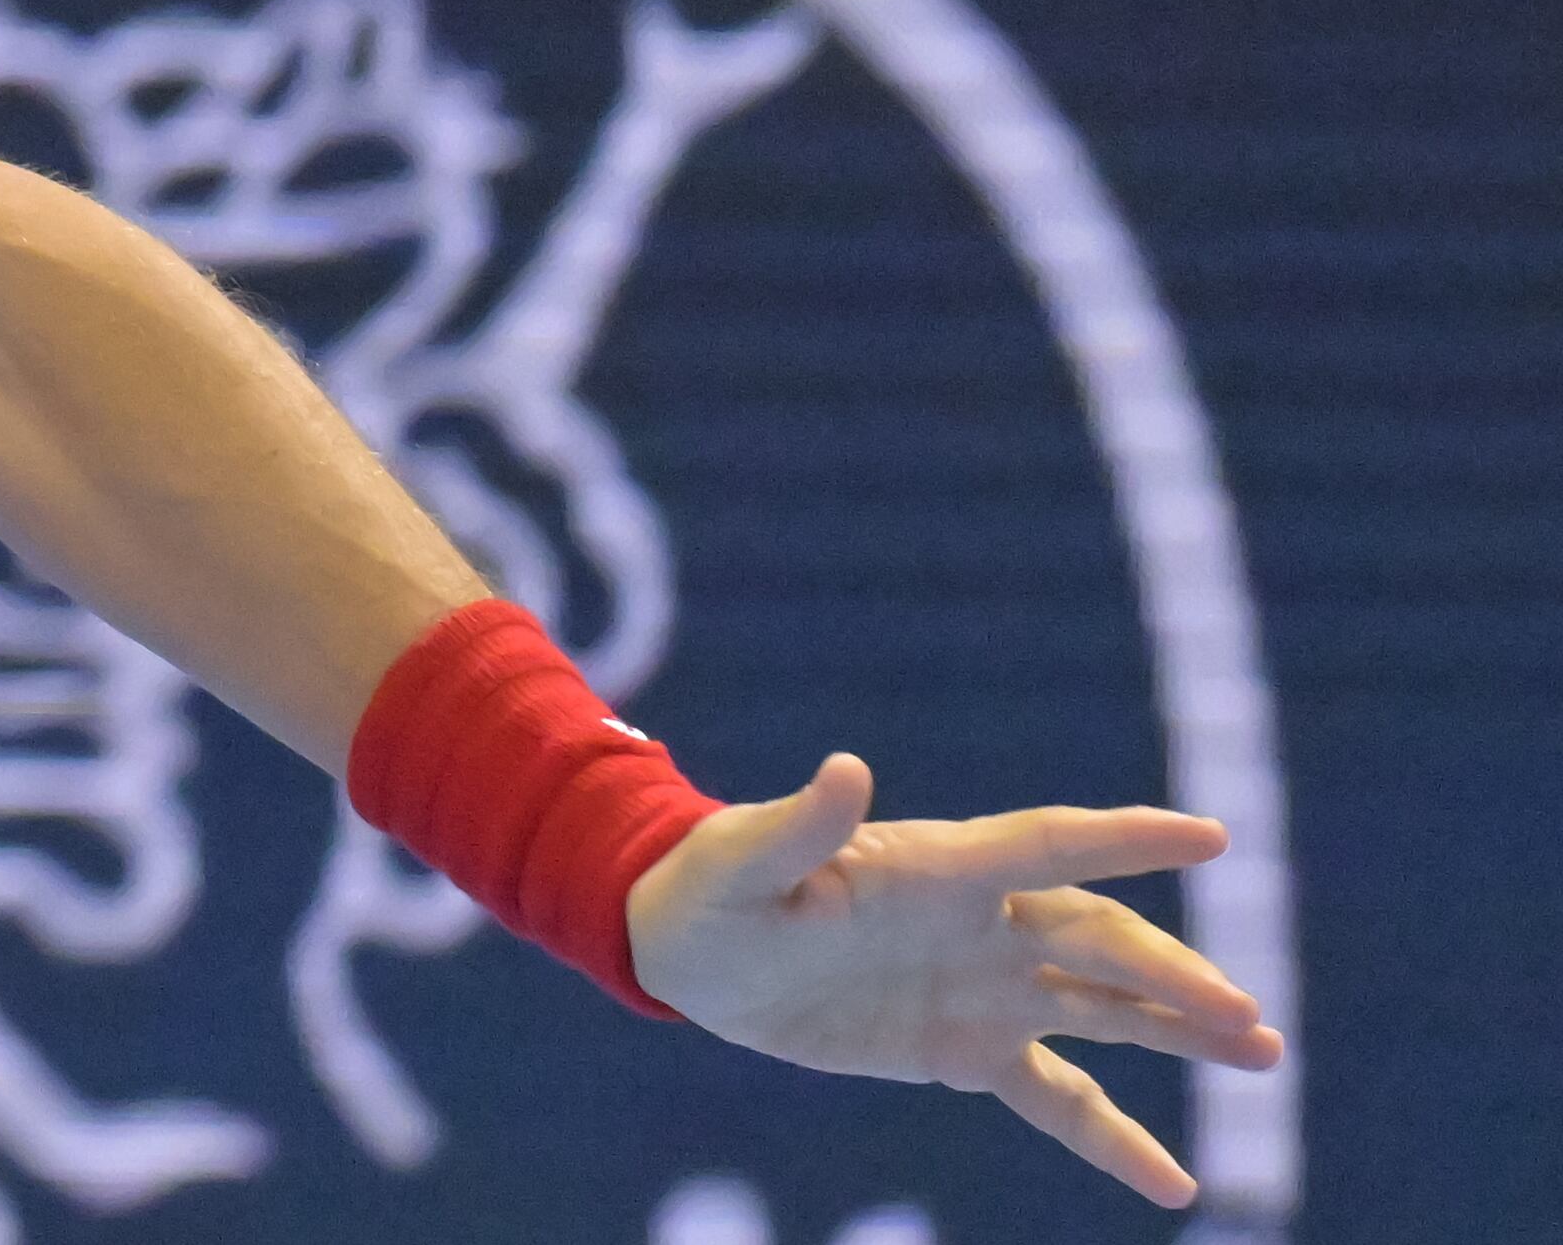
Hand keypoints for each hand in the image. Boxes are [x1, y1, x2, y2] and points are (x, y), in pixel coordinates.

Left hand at [629, 753, 1285, 1206]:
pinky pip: (1057, 1099)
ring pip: (1104, 1011)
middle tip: (1243, 1016)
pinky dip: (1113, 1141)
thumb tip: (846, 770)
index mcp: (936, 867)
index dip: (1124, 839)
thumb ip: (798, 825)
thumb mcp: (742, 862)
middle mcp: (979, 924)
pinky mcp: (967, 1052)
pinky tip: (1177, 1185)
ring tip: (1264, 1050)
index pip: (1046, 846)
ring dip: (1181, 1031)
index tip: (1208, 836)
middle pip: (1095, 944)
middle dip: (1170, 977)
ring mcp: (983, 989)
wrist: (692, 952)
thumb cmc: (712, 888)